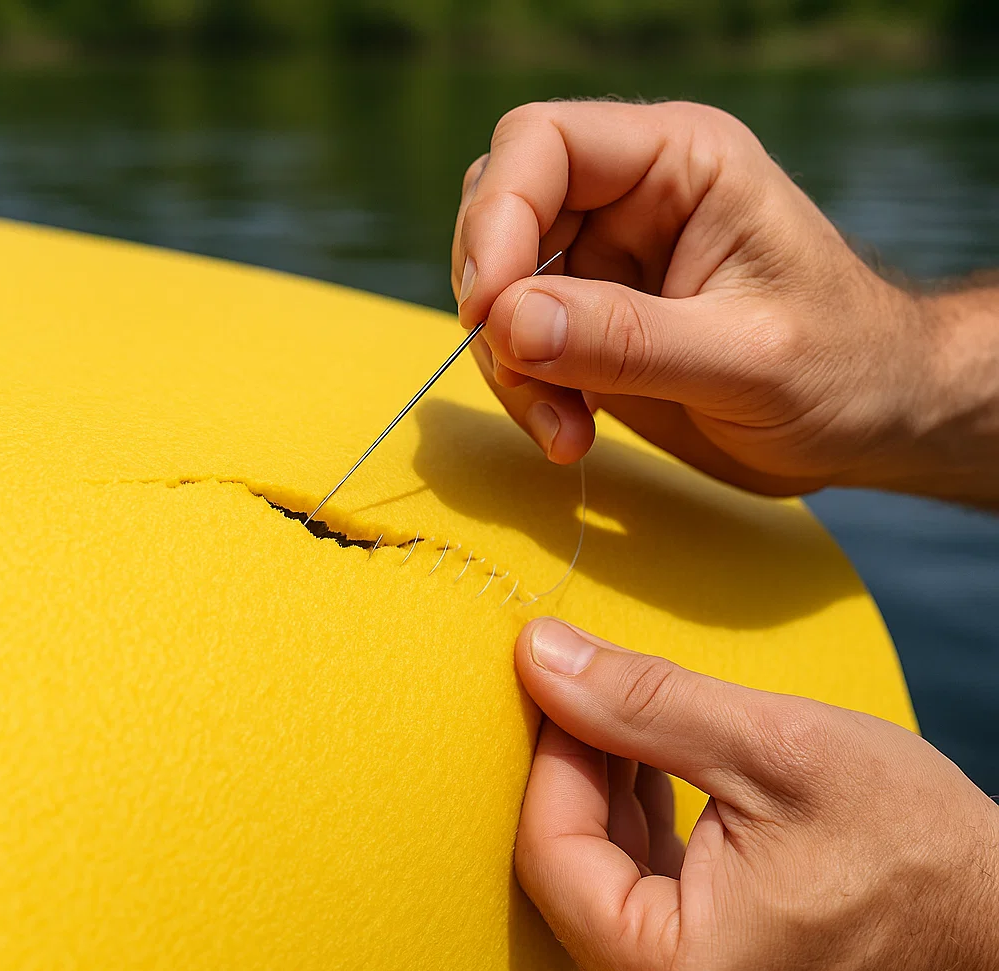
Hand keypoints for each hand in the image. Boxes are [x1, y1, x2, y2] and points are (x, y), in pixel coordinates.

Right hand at [451, 100, 944, 495]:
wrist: (871, 420)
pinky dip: (529, 394)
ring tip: (565, 434)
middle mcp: (632, 199)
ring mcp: (608, 265)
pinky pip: (523, 346)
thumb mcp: (744, 359)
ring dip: (511, 368)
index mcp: (679, 162)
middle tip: (529, 384)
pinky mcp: (597, 325)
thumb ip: (627, 339)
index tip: (489, 310)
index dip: (497, 217)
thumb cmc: (842, 370)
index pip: (543, 143)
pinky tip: (572, 437)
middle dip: (497, 307)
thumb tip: (506, 323)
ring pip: (502, 291)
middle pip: (503, 216)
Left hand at [514, 618, 998, 970]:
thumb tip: (542, 653)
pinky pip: (632, 886)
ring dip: (603, 780)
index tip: (563, 671)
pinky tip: (649, 760)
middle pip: (564, 857)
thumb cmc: (912, 845)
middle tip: (596, 678)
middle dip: (576, 757)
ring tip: (629, 710)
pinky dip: (633, 815)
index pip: (550, 841)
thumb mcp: (773, 747)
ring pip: (593, 867)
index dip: (553, 744)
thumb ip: (644, 701)